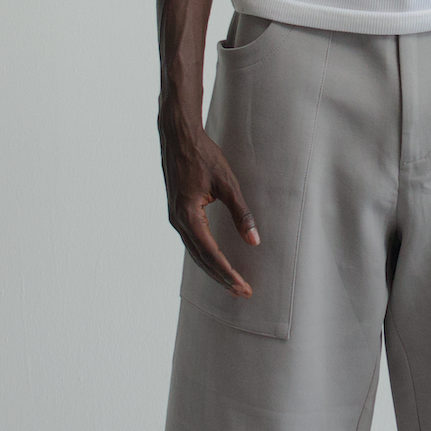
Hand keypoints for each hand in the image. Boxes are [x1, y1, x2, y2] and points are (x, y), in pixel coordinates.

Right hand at [158, 109, 259, 297]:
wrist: (178, 137)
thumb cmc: (203, 156)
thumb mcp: (228, 183)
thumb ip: (241, 213)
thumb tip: (254, 241)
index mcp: (189, 216)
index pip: (211, 254)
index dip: (228, 274)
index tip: (243, 288)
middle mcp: (178, 221)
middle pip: (202, 259)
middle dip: (222, 278)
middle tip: (242, 293)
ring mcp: (175, 218)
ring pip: (195, 253)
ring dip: (213, 270)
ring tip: (232, 283)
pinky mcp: (177, 213)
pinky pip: (191, 242)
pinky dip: (205, 256)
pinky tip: (216, 262)